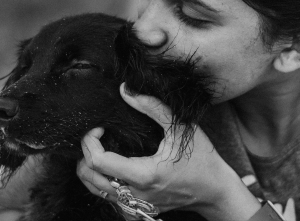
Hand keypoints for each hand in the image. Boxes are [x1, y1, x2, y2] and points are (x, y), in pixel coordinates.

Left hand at [77, 83, 259, 220]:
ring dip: (90, 169)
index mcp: (143, 175)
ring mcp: (137, 206)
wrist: (215, 190)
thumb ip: (152, 106)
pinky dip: (103, 183)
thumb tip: (125, 91)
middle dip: (84, 154)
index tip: (99, 127)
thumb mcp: (181, 127)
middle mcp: (136, 194)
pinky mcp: (140, 210)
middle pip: (89, 177)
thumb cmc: (202, 158)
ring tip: (100, 150)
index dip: (89, 140)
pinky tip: (113, 169)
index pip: (98, 161)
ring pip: (95, 190)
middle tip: (96, 137)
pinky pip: (110, 199)